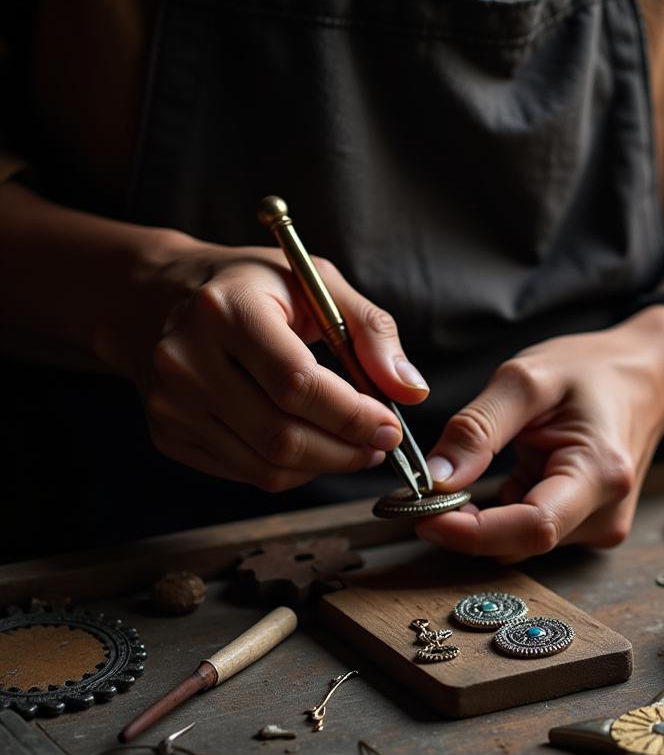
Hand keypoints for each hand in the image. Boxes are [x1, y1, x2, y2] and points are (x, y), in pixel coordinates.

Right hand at [109, 235, 429, 490]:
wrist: (160, 297)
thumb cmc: (253, 287)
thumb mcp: (316, 281)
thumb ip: (371, 330)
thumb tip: (411, 390)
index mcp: (226, 309)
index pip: (296, 384)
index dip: (352, 415)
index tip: (391, 426)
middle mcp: (186, 359)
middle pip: (281, 435)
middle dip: (346, 449)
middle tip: (381, 443)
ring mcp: (171, 403)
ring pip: (265, 465)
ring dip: (325, 466)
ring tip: (354, 446)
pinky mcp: (167, 434)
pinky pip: (245, 473)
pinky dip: (291, 470)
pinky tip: (311, 445)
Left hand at [415, 307, 663, 561]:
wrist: (645, 377)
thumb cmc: (593, 369)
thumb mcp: (527, 379)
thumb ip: (478, 428)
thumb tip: (435, 479)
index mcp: (600, 473)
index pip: (531, 527)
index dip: (471, 533)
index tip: (422, 515)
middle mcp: (606, 513)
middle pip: (521, 542)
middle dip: (467, 524)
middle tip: (424, 489)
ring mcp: (599, 525)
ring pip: (520, 542)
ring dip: (482, 518)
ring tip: (469, 468)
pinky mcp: (587, 525)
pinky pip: (529, 531)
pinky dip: (502, 511)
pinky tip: (503, 473)